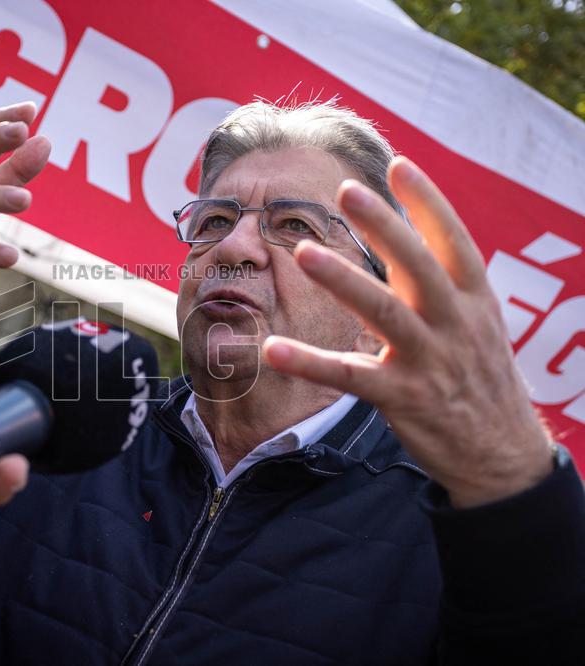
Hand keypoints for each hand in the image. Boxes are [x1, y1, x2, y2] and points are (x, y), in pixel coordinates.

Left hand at [263, 157, 552, 507]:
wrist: (501, 455)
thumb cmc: (479, 379)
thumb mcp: (476, 325)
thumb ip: (442, 284)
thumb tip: (409, 234)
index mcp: (474, 300)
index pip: (454, 240)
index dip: (428, 202)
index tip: (399, 165)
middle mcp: (455, 323)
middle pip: (418, 264)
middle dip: (384, 225)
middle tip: (347, 189)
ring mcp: (429, 360)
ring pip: (383, 312)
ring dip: (343, 280)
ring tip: (304, 252)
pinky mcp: (402, 397)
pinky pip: (349, 376)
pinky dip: (309, 362)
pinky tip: (273, 348)